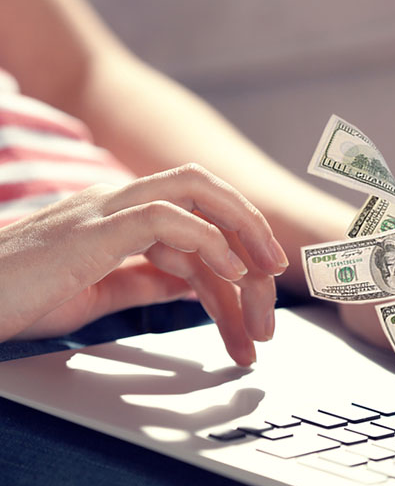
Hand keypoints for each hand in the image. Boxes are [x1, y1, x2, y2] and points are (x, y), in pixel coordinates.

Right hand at [0, 163, 288, 365]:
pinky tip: (231, 271)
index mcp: (118, 213)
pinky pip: (164, 217)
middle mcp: (115, 201)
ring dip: (240, 233)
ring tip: (267, 274)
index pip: (192, 215)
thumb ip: (145, 279)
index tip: (259, 283)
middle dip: (248, 224)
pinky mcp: (91, 230)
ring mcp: (102, 209)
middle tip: (278, 269)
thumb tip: (189, 281)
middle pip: (202, 188)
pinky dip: (207, 240)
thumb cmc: (20, 297)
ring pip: (193, 191)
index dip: (232, 244)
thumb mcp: (100, 289)